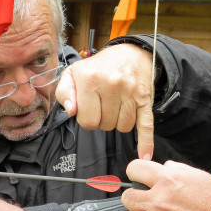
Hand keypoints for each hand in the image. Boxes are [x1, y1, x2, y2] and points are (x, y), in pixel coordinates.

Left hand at [56, 44, 155, 160]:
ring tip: (116, 107)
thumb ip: (64, 92)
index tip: (89, 107)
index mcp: (90, 79)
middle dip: (102, 120)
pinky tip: (145, 155)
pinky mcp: (144, 99)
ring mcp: (130, 92)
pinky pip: (146, 125)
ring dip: (118, 123)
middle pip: (104, 125)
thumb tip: (72, 111)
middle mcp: (111, 84)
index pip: (86, 120)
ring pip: (122, 128)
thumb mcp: (73, 74)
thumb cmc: (99, 68)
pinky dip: (146, 142)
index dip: (86, 117)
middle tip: (103, 105)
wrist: (130, 54)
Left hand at [122, 160, 210, 210]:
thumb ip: (178, 169)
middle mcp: (158, 199)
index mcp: (168, 179)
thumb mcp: (200, 176)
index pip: (134, 169)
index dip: (135, 174)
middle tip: (147, 205)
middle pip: (127, 197)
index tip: (140, 181)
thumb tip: (165, 166)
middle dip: (136, 200)